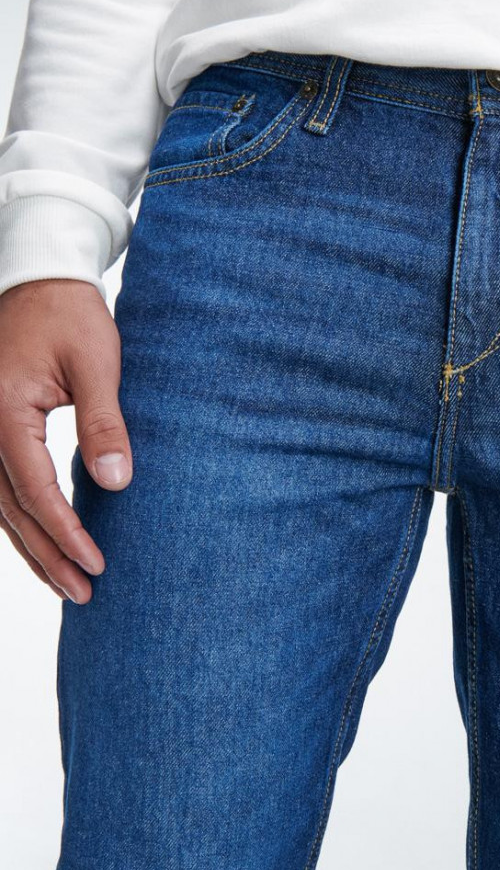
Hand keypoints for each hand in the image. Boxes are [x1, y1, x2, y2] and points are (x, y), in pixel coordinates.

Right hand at [0, 279, 131, 603]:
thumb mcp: (97, 363)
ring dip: (31, 546)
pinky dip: (20, 519)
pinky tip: (42, 544)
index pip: (35, 491)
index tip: (95, 565)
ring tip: (66, 584)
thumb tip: (117, 482)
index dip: (65, 533)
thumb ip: (104, 423)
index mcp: (2, 412)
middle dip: (47, 555)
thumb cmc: (71, 313)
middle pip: (10, 509)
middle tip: (83, 594)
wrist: (36, 275)